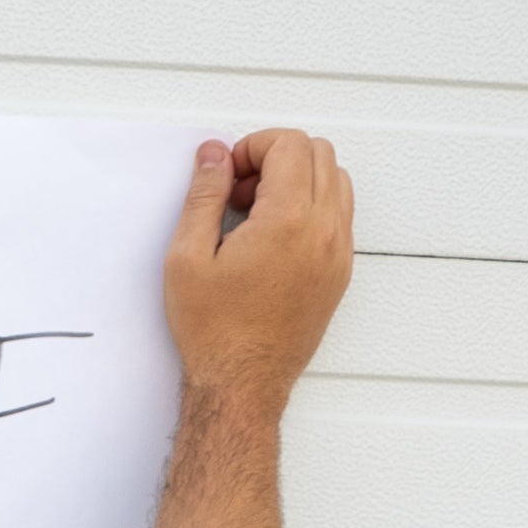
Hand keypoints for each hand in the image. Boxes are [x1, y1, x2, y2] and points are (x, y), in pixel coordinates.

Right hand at [163, 128, 351, 409]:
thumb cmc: (215, 331)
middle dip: (277, 158)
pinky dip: (312, 207)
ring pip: (336, 180)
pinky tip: (274, 236)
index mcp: (288, 221)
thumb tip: (214, 155)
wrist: (242, 384)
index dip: (253, 146)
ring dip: (298, 180)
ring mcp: (338, 253)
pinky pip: (339, 215)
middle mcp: (324, 232)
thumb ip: (204, 195)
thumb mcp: (188, 257)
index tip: (229, 173)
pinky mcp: (340, 272)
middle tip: (240, 190)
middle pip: (319, 153)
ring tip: (258, 213)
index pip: (290, 144)